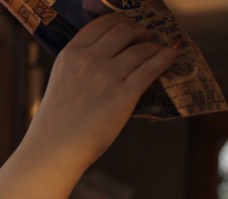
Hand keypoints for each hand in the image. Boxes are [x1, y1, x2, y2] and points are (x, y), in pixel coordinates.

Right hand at [0, 14, 177, 198]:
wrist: (55, 148)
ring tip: (158, 51)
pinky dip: (166, 57)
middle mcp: (89, 59)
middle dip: (139, 31)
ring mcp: (107, 76)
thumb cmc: (58, 121)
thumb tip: (111, 55)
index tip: (130, 26)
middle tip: (146, 38)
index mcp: (71, 53)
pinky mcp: (124, 94)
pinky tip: (172, 54)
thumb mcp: (62, 80)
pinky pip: (152, 67)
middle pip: (124, 29)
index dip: (121, 20)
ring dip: (154, 46)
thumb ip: (81, 64)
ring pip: (141, 48)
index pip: (102, 23)